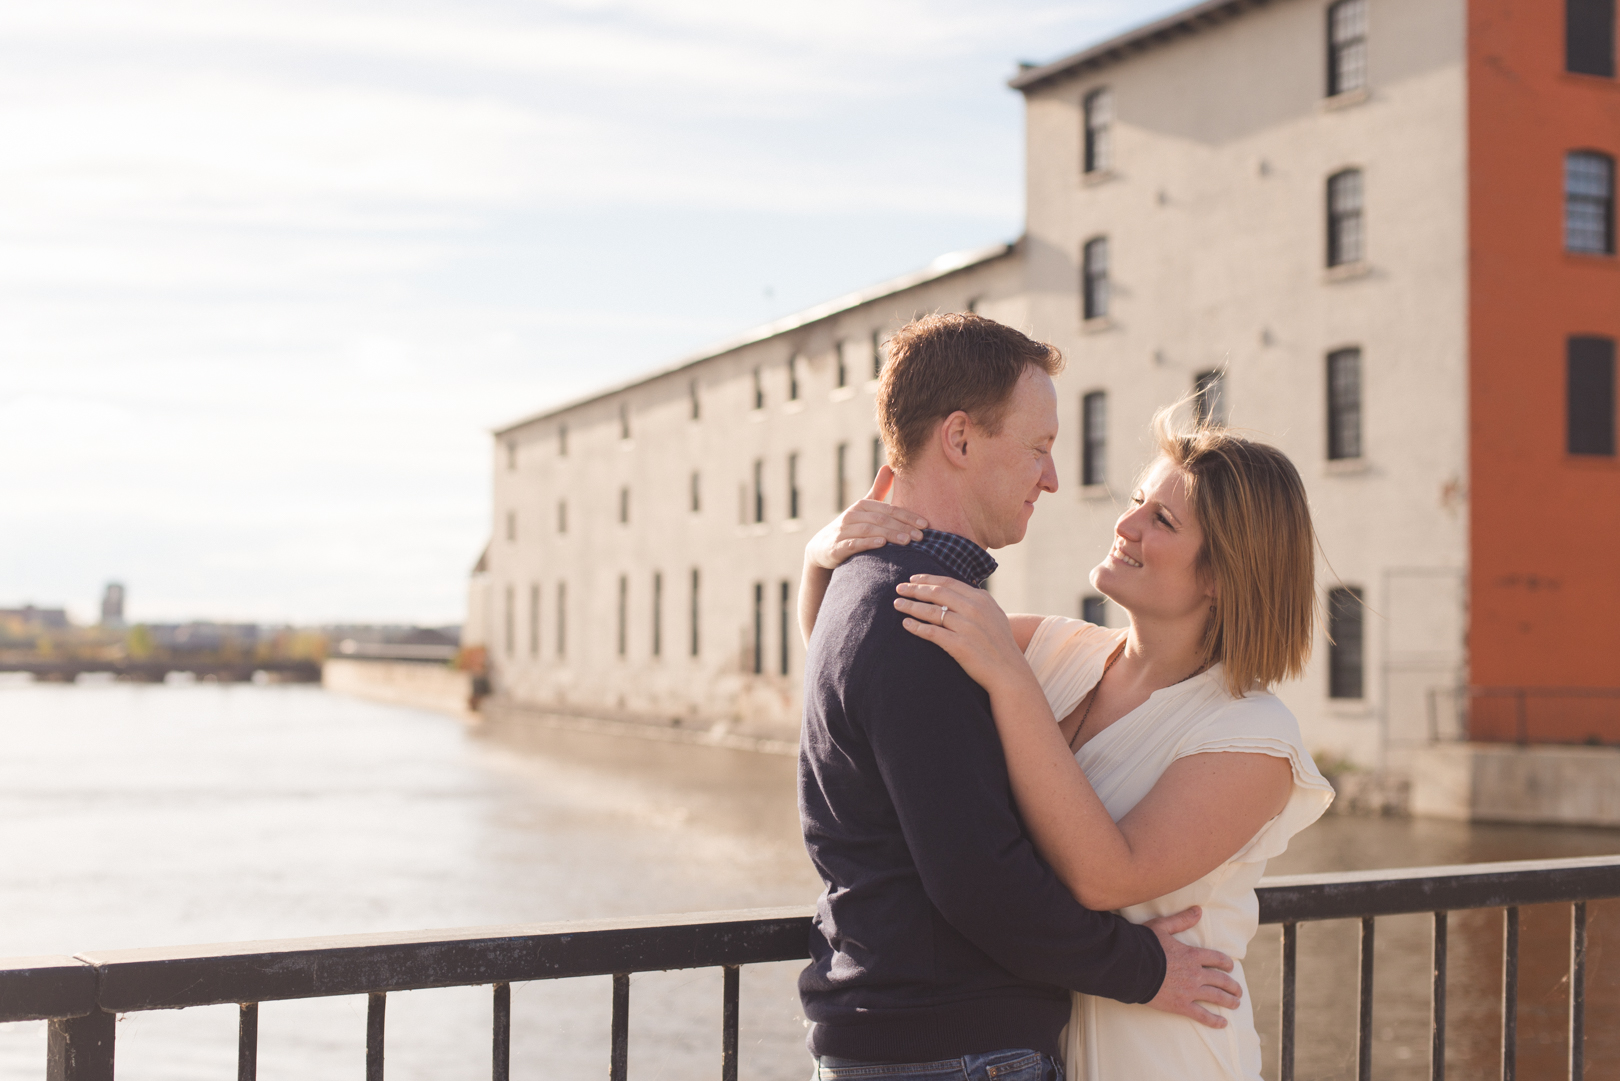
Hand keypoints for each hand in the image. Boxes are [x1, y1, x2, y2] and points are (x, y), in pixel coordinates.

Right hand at [805, 466, 927, 570]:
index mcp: (862, 506)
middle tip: (921, 536)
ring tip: (907, 541)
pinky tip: (881, 545)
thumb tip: (889, 466)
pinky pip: (853, 544)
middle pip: (881, 520)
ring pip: (869, 531)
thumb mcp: (863, 507)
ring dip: (889, 535)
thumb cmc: (850, 526)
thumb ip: (878, 489)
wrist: (822, 547)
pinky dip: (867, 543)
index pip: (889, 510)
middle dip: (902, 527)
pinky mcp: (837, 547)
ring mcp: (843, 531)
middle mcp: (852, 515)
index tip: (925, 524)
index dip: (907, 516)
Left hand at [894, 574, 1028, 691]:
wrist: (1009, 671)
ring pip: (931, 611)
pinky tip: (906, 624)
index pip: (949, 583)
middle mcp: (974, 609)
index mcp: (982, 599)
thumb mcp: (995, 615)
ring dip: (911, 606)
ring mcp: (967, 627)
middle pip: (937, 593)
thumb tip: (958, 591)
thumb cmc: (1000, 644)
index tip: (912, 579)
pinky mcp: (959, 645)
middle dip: (915, 589)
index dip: (928, 579)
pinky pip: (931, 632)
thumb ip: (978, 601)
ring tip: (897, 604)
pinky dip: (916, 627)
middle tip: (899, 588)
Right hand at [1143, 907, 1240, 1028]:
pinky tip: (1223, 1024)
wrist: (1130, 965)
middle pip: (1221, 980)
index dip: (1227, 963)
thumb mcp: (1162, 927)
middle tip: (1238, 991)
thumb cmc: (1144, 944)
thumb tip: (1198, 910)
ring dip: (1229, 1001)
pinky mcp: (1181, 1005)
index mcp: (1192, 955)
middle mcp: (1195, 973)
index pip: (1217, 959)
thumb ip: (1181, 920)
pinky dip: (1214, 1021)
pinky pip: (1202, 1015)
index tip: (1231, 968)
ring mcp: (1189, 991)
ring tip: (1236, 1004)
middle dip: (1233, 986)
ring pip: (1216, 997)